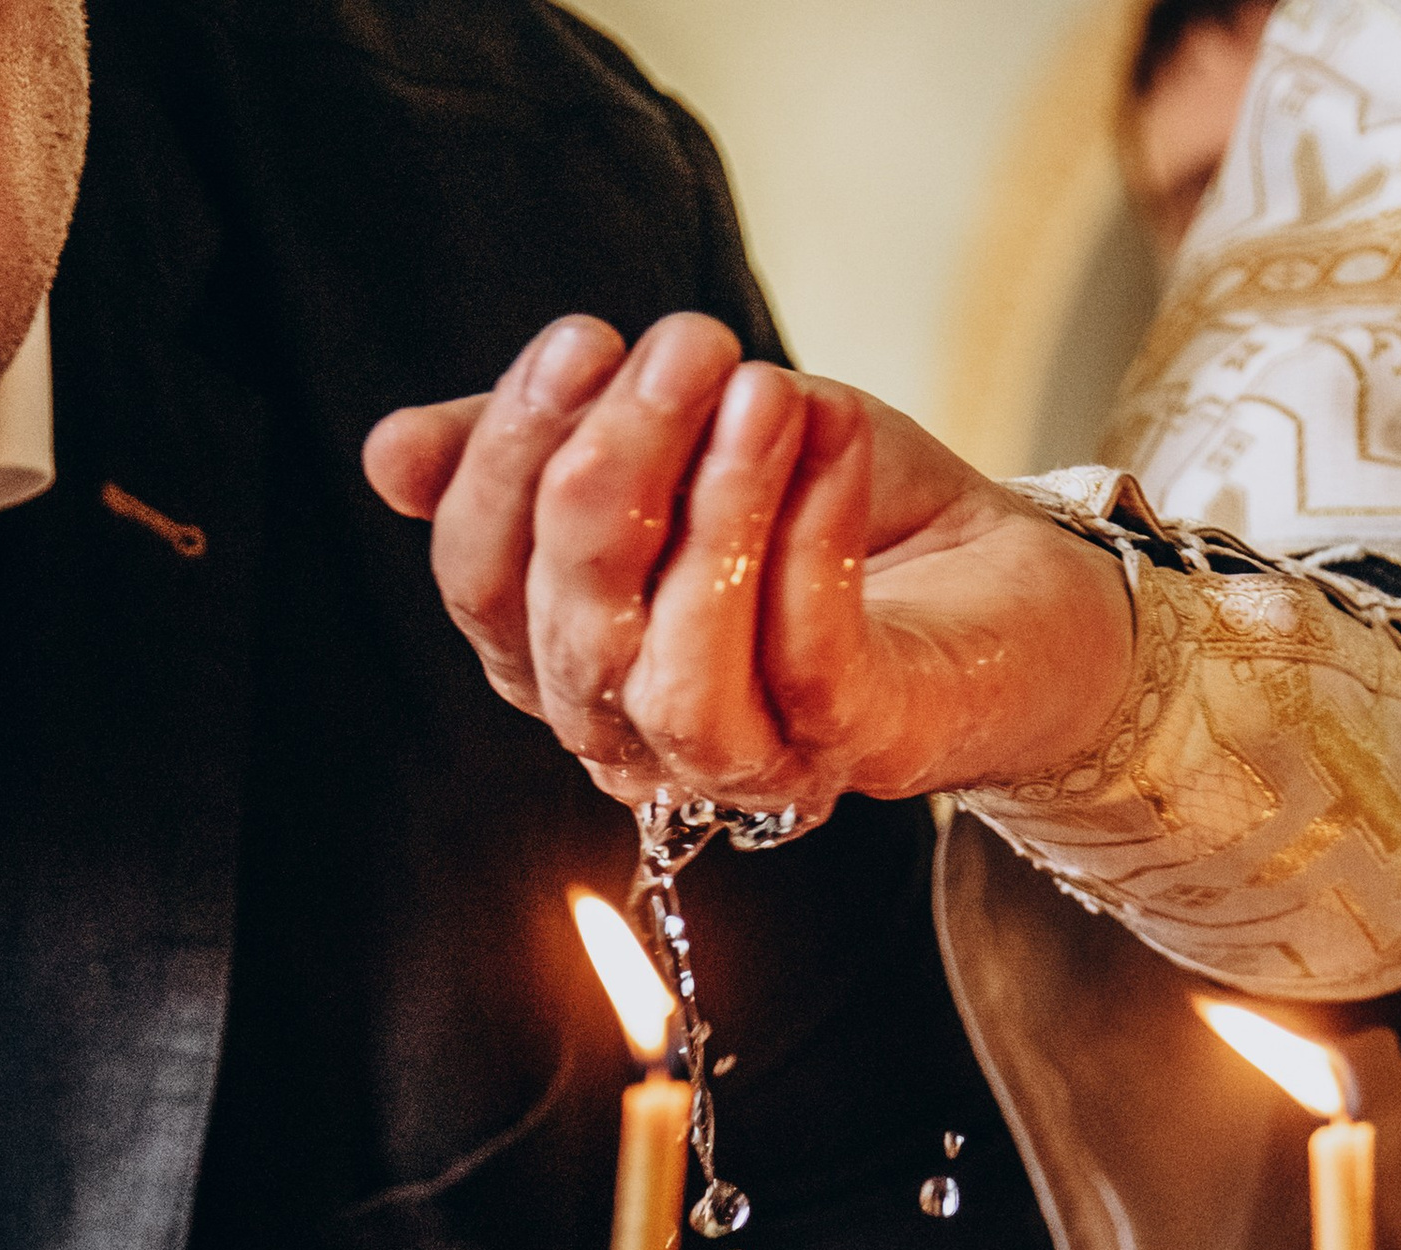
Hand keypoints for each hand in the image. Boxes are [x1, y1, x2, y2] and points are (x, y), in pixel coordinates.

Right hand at [363, 312, 1135, 825]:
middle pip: (564, 633)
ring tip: (765, 392)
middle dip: (610, 472)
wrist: (1013, 575)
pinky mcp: (861, 749)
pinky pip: (806, 661)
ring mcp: (749, 758)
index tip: (581, 339)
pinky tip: (830, 437)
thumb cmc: (832, 508)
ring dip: (709, 520)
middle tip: (688, 340)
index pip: (480, 589)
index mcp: (570, 658)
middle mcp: (638, 733)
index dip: (504, 468)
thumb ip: (545, 448)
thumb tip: (387, 454)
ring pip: (670, 680)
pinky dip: (811, 539)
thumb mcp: (682, 443)